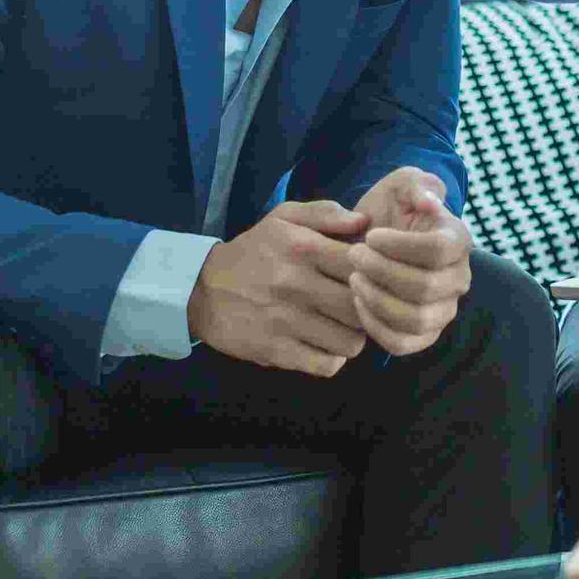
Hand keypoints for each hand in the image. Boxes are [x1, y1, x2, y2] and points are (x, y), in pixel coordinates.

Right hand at [189, 199, 371, 376]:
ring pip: (351, 342)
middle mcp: (296, 284)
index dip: (375, 274)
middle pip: (362, 307)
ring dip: (352, 338)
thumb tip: (364, 222)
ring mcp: (286, 321)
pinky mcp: (276, 351)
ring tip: (341, 328)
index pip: (363, 265)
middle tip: (359, 308)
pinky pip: (326, 365)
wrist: (203, 290)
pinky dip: (331, 359)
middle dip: (368, 310)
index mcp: (303, 247)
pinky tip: (323, 346)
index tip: (369, 279)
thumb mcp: (283, 218)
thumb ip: (325, 213)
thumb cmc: (254, 252)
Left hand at [347, 166, 472, 355]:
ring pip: (416, 319)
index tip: (370, 235)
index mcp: (458, 240)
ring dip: (377, 300)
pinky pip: (403, 343)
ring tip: (354, 279)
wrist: (375, 241)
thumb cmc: (389, 210)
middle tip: (354, 255)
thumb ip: (416, 184)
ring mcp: (444, 310)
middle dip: (382, 271)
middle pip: (425, 287)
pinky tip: (358, 302)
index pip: (438, 251)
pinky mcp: (423, 334)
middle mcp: (459, 278)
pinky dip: (375, 326)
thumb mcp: (401, 184)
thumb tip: (430, 202)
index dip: (400, 246)